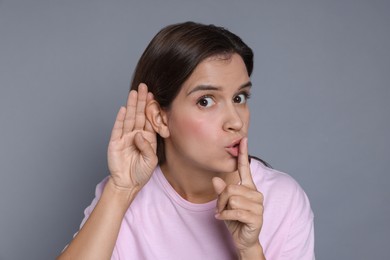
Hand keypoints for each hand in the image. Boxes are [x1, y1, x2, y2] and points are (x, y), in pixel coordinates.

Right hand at [107, 83, 157, 189]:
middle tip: (143, 87)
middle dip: (141, 101)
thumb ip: (147, 147)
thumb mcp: (151, 160)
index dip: (150, 108)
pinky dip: (120, 119)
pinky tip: (123, 109)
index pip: (149, 120)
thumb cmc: (141, 173)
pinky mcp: (115, 142)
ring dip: (131, 105)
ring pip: (129, 118)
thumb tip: (138, 135)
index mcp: (147, 138)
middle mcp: (136, 135)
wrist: (127, 184)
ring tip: (134, 93)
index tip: (153, 95)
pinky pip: (118, 128)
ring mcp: (125, 137)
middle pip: (139, 115)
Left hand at [212, 137, 263, 255]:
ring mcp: (258, 205)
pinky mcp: (257, 216)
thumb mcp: (224, 204)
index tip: (243, 139)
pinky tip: (223, 219)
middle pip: (230, 188)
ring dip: (223, 209)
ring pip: (232, 199)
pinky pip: (235, 211)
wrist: (244, 239)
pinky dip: (225, 216)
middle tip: (220, 209)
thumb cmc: (235, 219)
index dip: (243, 154)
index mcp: (248, 187)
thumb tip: (215, 179)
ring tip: (224, 214)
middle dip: (220, 200)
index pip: (245, 168)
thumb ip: (221, 191)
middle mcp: (255, 193)